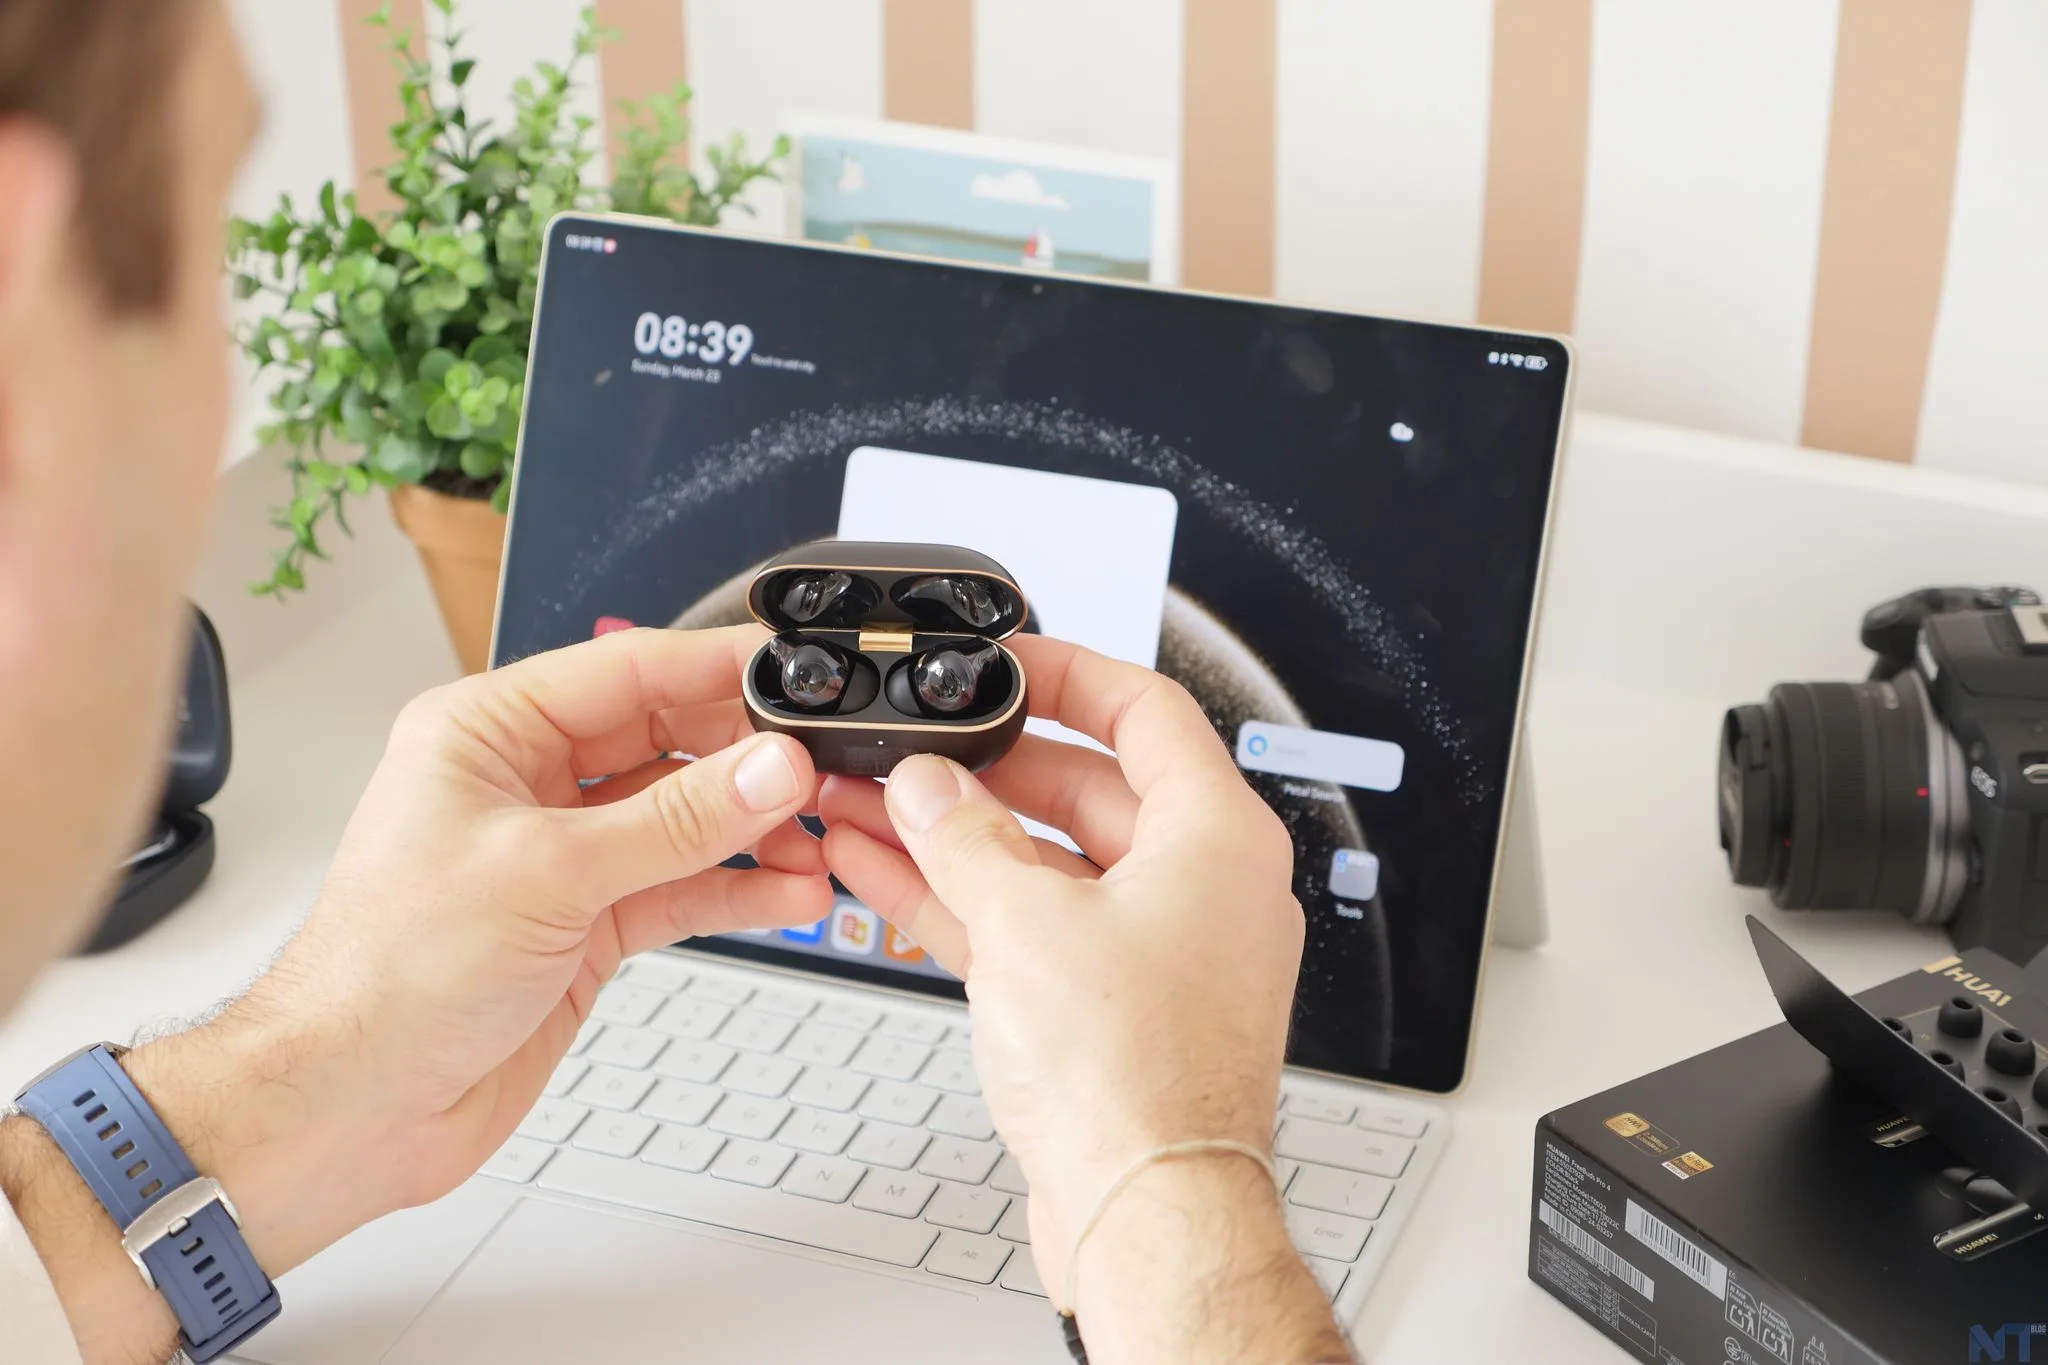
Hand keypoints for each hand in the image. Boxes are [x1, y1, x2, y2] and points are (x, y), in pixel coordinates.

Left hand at [128, 626, 831, 1271]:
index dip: (716, 669)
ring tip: (817, 838)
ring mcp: (561, 855)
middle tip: (822, 767)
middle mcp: (525, 783)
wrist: (354, 1106)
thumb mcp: (547, 874)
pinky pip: (680, 886)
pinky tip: (787, 892)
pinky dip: (735, 889)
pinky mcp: (587, 922)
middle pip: (665, 739)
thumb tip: (768, 769)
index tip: (795, 673)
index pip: (626, 672)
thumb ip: (674, 822)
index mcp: (487, 732)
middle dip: (746, 756)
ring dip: (752, 829)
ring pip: (682, 818)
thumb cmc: (386, 977)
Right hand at [818, 636, 1339, 1360]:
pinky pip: (1032, 927)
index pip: (1145, 711)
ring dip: (955, 837)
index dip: (1066, 673)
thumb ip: (965, 839)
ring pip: (1045, 863)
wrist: (1146, 1215)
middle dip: (982, 771)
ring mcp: (1156, 950)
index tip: (1003, 662)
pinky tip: (885, 874)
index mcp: (1217, 838)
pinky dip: (964, 901)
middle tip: (907, 756)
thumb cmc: (1137, 1081)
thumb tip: (930, 789)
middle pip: (1083, 788)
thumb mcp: (1026, 924)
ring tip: (868, 806)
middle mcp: (1200, 887)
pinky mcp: (1111, 1008)